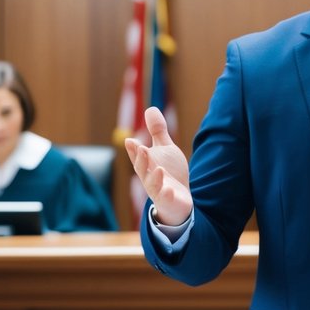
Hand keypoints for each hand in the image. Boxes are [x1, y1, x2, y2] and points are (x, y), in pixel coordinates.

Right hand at [124, 107, 190, 224]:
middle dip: (141, 159)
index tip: (130, 140)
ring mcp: (158, 191)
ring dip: (154, 177)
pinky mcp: (168, 201)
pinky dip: (166, 194)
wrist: (179, 199)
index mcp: (147, 165)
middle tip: (142, 148)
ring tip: (159, 168)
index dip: (133, 150)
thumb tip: (150, 108)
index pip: (138, 156)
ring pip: (153, 185)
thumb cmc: (170, 173)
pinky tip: (169, 189)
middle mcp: (149, 178)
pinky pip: (166, 199)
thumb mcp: (165, 149)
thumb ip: (157, 132)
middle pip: (142, 169)